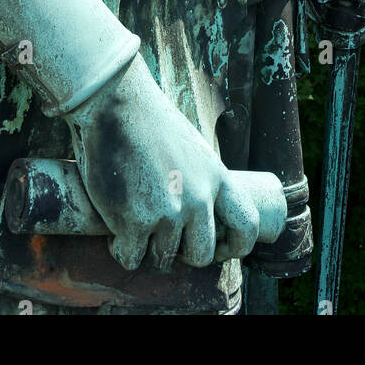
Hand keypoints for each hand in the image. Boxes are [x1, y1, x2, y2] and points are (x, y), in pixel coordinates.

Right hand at [64, 52, 261, 271]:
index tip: (218, 249)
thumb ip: (203, 182)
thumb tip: (203, 217)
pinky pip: (132, 258)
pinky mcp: (135, 221)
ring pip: (162, 260)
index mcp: (217, 177)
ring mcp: (168, 212)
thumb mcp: (194, 150)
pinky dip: (122, 250)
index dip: (235, 247)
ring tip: (133, 226)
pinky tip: (116, 233)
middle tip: (163, 239)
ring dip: (146, 250)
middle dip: (182, 255)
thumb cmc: (150, 123)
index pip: (247, 226)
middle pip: (201, 255)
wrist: (117, 104)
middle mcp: (198, 198)